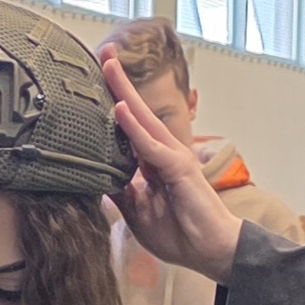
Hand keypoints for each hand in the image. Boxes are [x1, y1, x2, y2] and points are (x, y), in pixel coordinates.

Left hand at [99, 48, 244, 283]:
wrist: (210, 251)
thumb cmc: (180, 232)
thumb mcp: (137, 212)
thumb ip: (119, 191)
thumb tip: (95, 179)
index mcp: (152, 161)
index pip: (129, 127)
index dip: (114, 102)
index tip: (95, 80)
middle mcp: (164, 152)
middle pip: (137, 111)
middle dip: (119, 82)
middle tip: (102, 53)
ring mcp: (173, 157)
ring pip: (144, 119)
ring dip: (124, 92)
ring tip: (108, 66)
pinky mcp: (179, 169)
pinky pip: (152, 146)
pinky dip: (134, 128)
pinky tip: (120, 109)